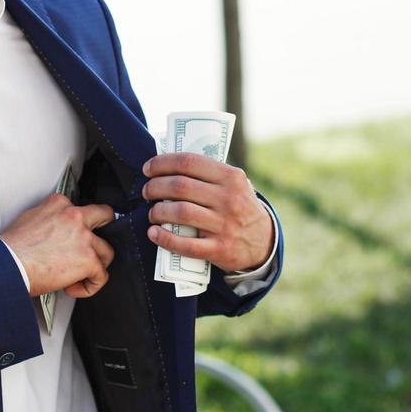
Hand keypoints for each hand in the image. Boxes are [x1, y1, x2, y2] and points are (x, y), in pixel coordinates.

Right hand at [0, 194, 116, 297]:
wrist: (8, 265)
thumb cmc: (11, 248)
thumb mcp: (29, 219)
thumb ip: (48, 219)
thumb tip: (53, 232)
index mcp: (58, 204)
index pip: (78, 209)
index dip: (77, 226)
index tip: (72, 238)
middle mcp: (75, 216)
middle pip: (105, 215)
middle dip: (106, 229)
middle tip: (96, 243)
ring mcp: (84, 238)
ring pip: (106, 251)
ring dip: (95, 265)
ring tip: (78, 275)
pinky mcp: (88, 260)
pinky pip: (101, 276)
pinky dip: (90, 286)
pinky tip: (72, 288)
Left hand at [141, 153, 273, 273]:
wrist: (264, 241)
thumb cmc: (239, 207)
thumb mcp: (235, 184)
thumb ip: (210, 174)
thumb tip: (169, 164)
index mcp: (231, 177)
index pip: (189, 162)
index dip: (162, 163)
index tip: (148, 168)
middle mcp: (229, 199)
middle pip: (180, 187)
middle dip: (155, 187)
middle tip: (146, 191)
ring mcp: (225, 225)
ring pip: (181, 212)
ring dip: (158, 211)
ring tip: (152, 212)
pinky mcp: (219, 249)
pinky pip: (186, 245)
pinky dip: (165, 238)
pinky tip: (153, 233)